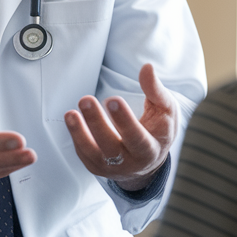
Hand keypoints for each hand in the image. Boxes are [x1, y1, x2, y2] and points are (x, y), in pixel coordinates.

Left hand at [65, 63, 179, 190]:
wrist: (149, 160)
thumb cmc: (158, 130)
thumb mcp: (165, 110)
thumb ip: (155, 90)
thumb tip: (147, 68)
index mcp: (150, 149)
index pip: (137, 138)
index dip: (124, 120)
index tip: (113, 99)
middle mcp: (131, 163)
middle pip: (111, 147)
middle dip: (97, 123)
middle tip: (86, 100)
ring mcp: (112, 168)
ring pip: (93, 153)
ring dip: (79, 133)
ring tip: (71, 114)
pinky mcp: (97, 167)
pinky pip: (84, 154)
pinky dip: (76, 137)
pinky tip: (72, 119)